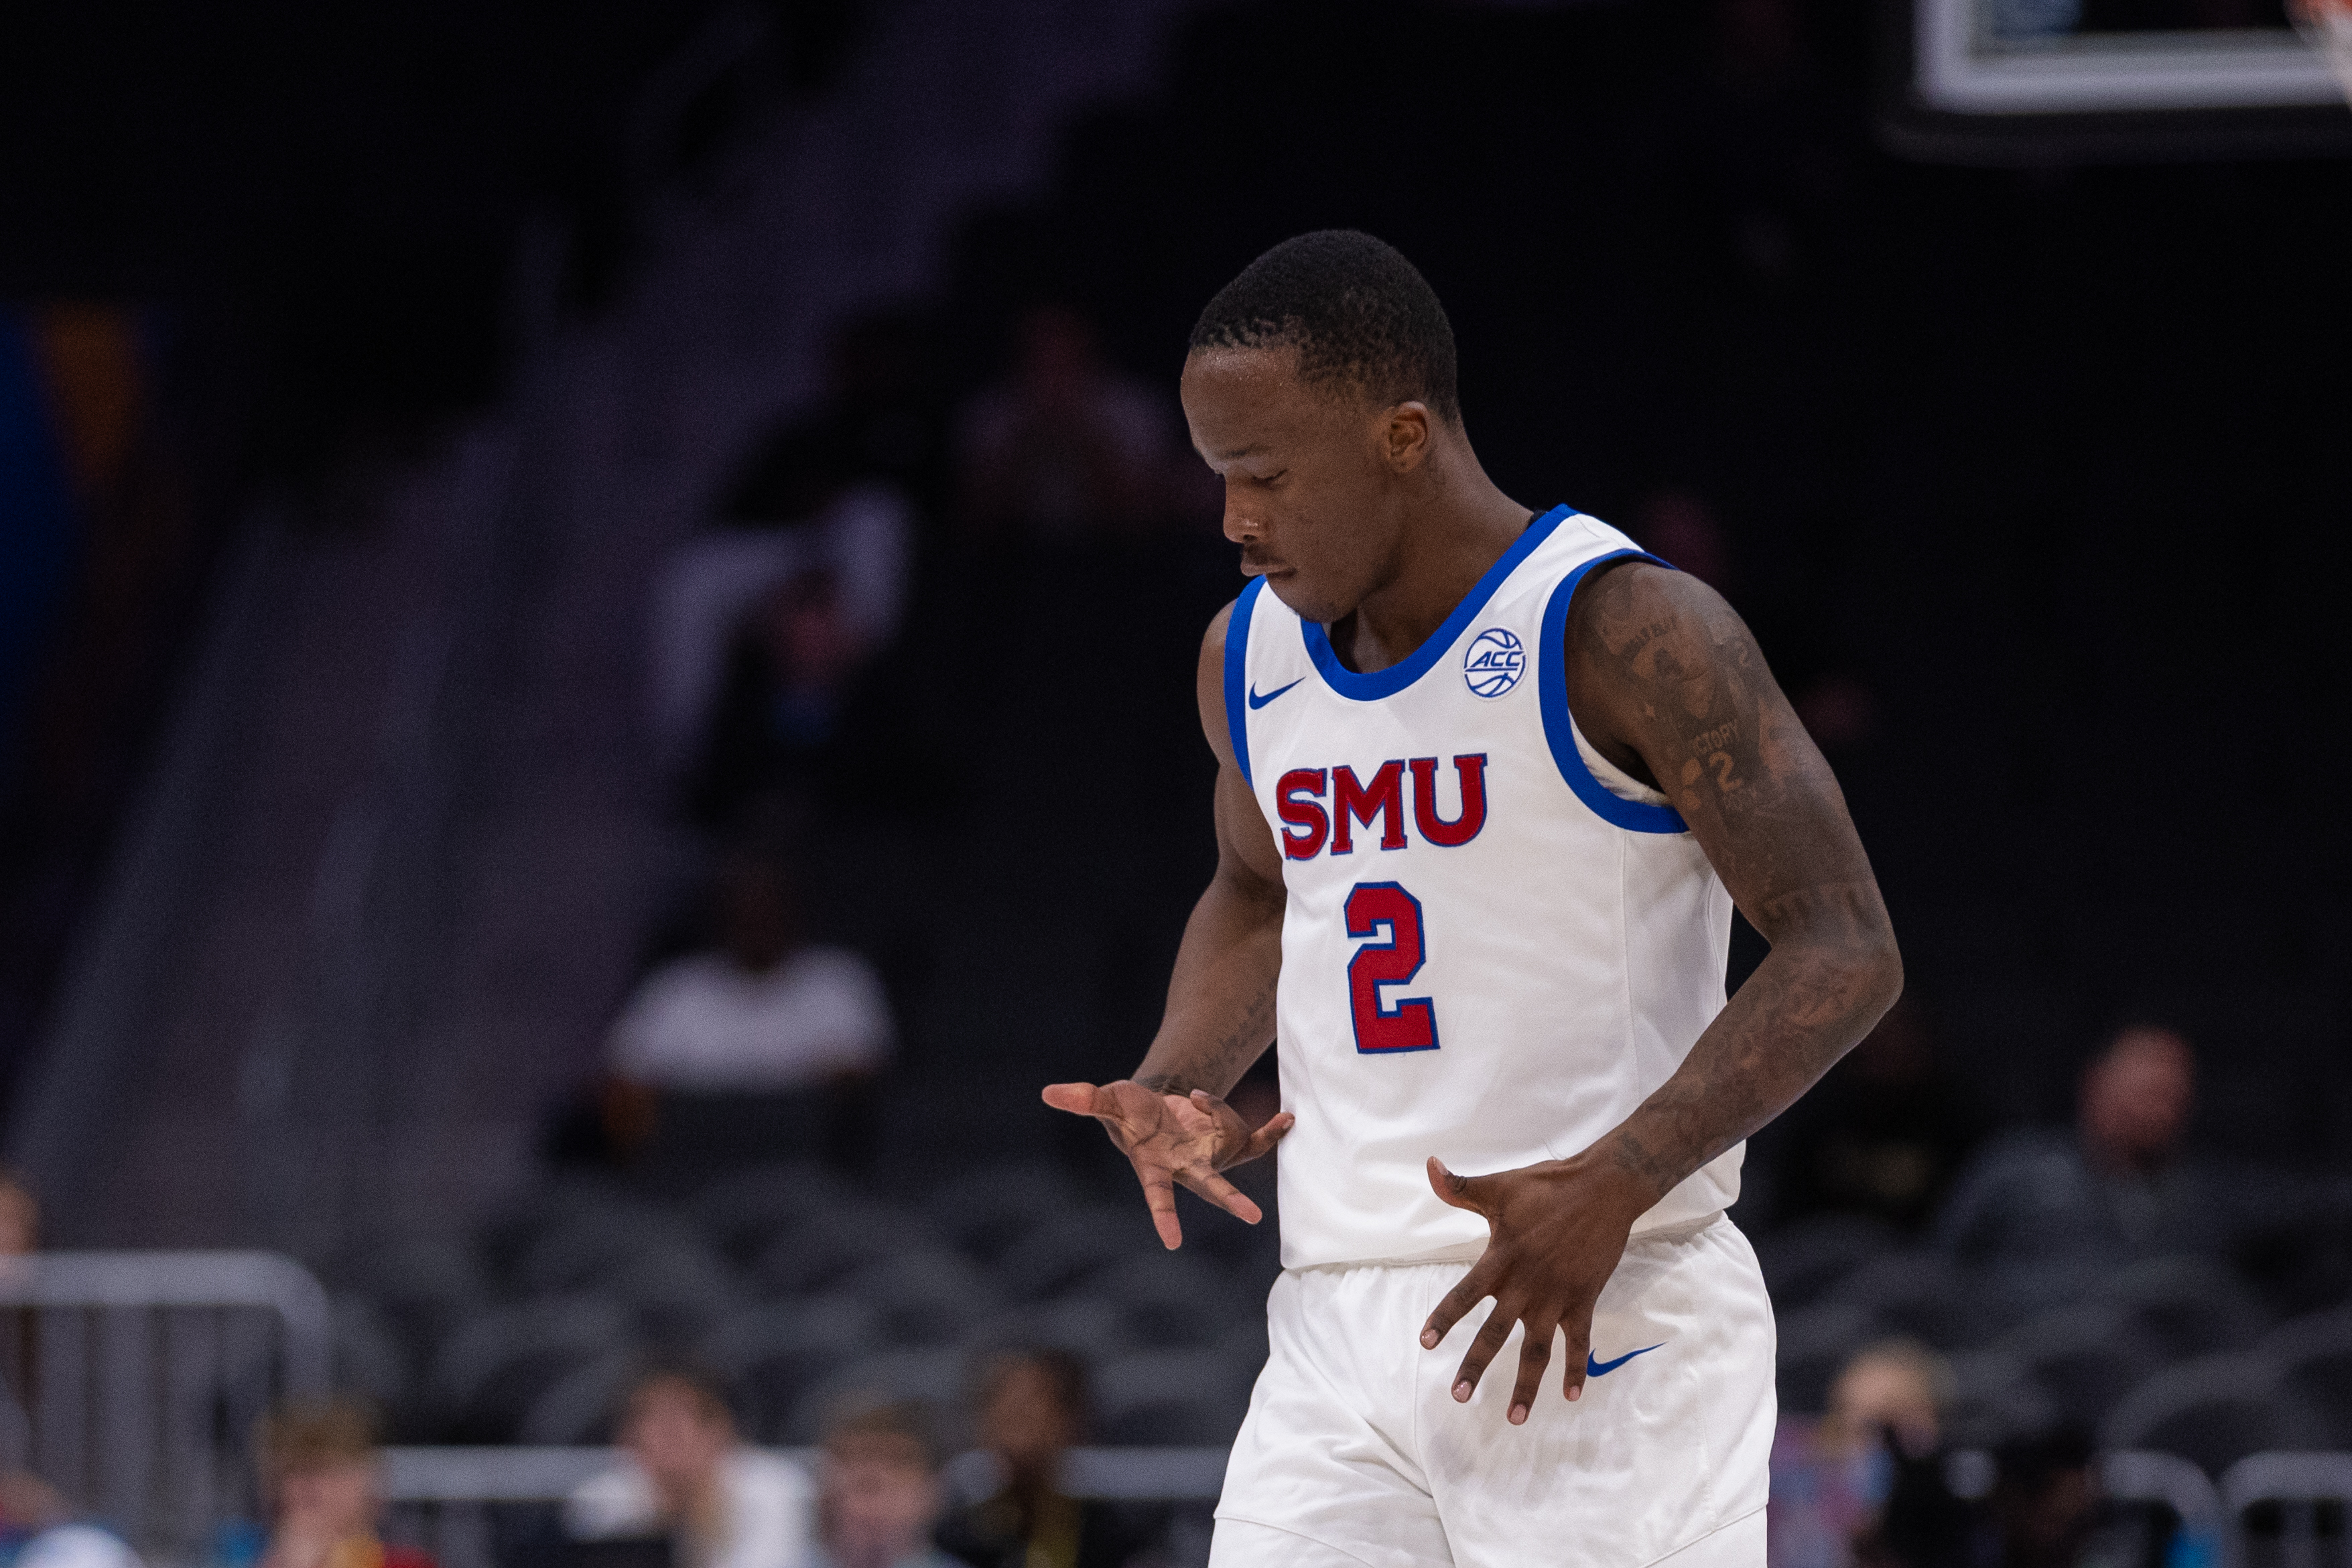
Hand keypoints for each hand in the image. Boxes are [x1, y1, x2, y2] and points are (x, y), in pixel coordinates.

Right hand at [1042, 1079, 1294, 1247]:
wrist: (1155, 1110)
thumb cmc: (1128, 1112)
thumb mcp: (1107, 1100)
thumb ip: (1083, 1099)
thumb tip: (1049, 1092)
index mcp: (1156, 1167)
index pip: (1158, 1196)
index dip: (1164, 1217)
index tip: (1172, 1242)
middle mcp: (1188, 1169)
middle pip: (1212, 1187)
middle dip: (1230, 1200)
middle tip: (1252, 1217)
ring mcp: (1212, 1158)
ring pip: (1230, 1136)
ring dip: (1218, 1109)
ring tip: (1193, 1096)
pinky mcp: (1229, 1144)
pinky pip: (1256, 1140)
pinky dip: (1272, 1131)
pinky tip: (1288, 1120)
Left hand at [1416, 1152, 1654, 1424]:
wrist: (1605, 1189)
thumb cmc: (1548, 1186)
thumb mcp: (1501, 1187)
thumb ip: (1461, 1188)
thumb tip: (1429, 1166)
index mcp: (1502, 1259)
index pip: (1465, 1294)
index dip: (1445, 1318)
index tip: (1426, 1343)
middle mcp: (1527, 1284)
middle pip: (1496, 1333)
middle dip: (1476, 1366)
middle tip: (1459, 1396)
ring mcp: (1557, 1297)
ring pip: (1538, 1350)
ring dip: (1526, 1385)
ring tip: (1514, 1417)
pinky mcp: (1584, 1300)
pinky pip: (1580, 1343)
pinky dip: (1577, 1370)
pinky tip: (1571, 1397)